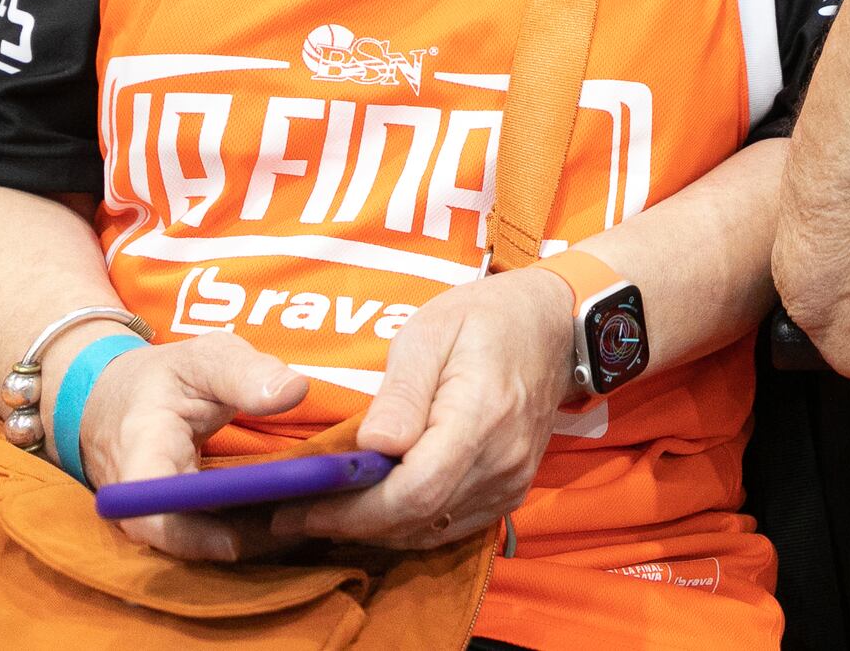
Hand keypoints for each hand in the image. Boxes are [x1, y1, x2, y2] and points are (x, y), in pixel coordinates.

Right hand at [73, 330, 312, 561]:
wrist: (118, 397)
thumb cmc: (165, 378)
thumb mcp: (205, 358)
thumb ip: (247, 372)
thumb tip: (294, 392)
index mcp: (138, 448)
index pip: (146, 507)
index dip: (185, 535)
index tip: (234, 542)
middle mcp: (136, 496)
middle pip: (177, 536)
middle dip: (236, 540)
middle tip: (295, 526)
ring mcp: (150, 514)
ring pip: (194, 543)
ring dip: (247, 538)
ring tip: (299, 522)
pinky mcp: (170, 521)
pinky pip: (203, 536)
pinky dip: (243, 532)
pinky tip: (285, 521)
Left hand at [268, 267, 573, 549]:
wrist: (551, 325)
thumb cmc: (484, 318)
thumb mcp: (430, 332)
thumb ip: (401, 393)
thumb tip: (372, 447)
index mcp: (480, 416)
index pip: (414, 491)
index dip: (355, 511)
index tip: (304, 507)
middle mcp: (501, 461)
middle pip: (418, 519)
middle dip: (352, 525)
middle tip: (299, 514)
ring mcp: (511, 481)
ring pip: (432, 531)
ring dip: (376, 531)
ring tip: (328, 513)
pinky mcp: (510, 490)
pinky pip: (451, 526)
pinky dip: (408, 526)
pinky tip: (375, 510)